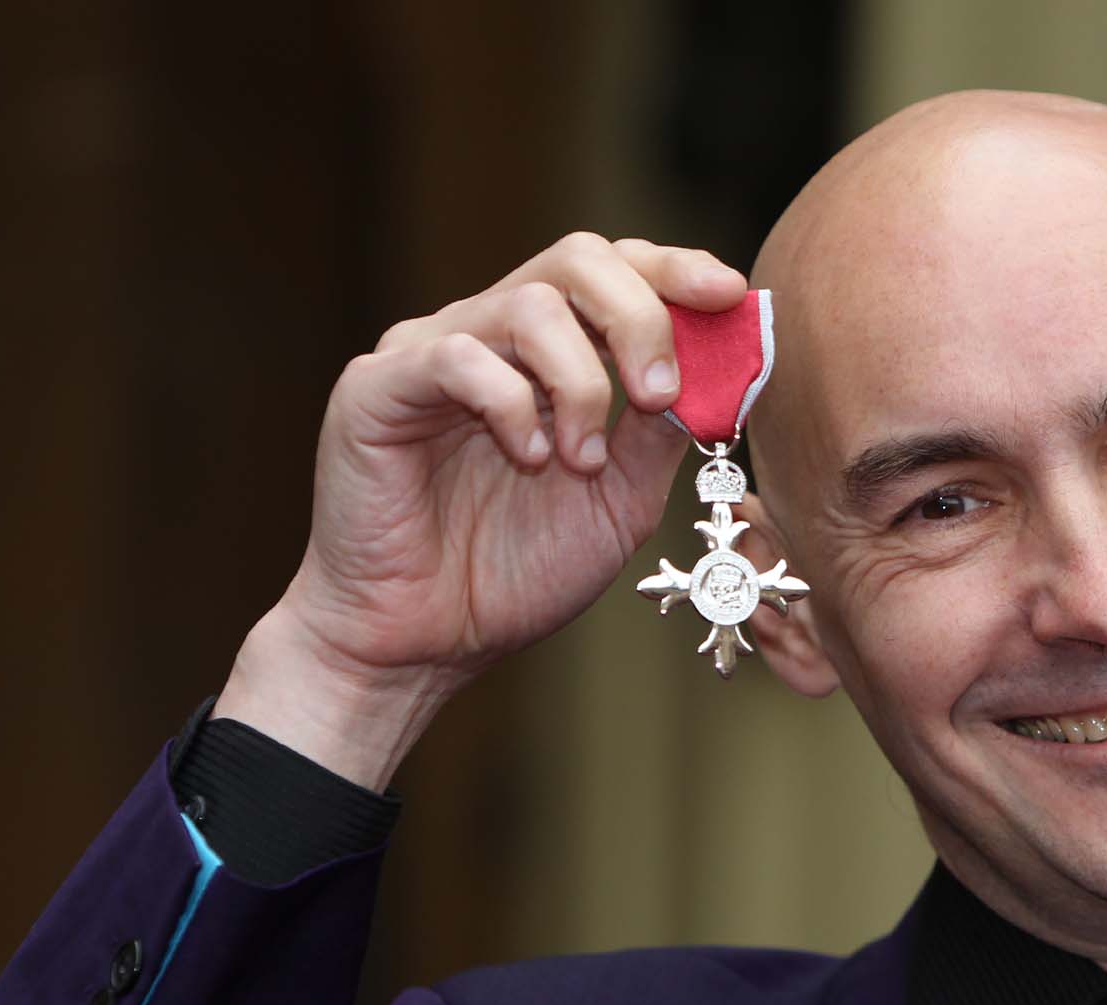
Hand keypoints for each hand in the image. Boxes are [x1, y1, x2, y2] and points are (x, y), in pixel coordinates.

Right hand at [215, 233, 748, 788]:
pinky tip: (527, 460)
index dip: (675, 271)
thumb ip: (661, 433)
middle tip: (659, 393)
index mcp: (550, 353)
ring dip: (580, 383)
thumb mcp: (619, 501)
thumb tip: (721, 371)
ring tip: (581, 461)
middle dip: (639, 316)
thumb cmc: (515, 572)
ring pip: (528, 304)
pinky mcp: (376, 387)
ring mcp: (429, 352)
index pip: (617, 269)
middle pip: (577, 259)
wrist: (425, 643)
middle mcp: (490, 334)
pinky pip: (456, 357)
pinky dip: (511, 406)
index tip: (730, 295)